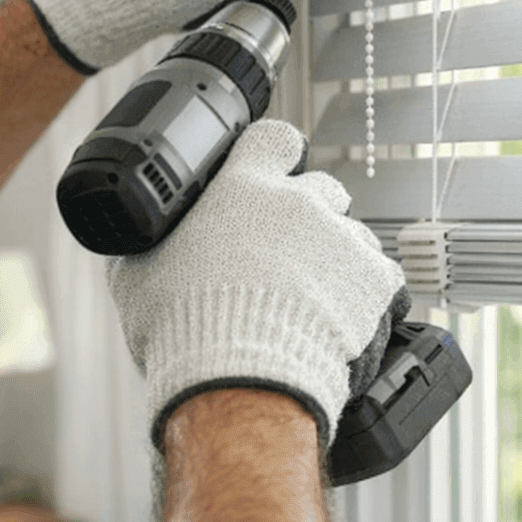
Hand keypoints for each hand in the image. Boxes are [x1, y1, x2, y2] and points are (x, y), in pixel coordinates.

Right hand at [107, 120, 408, 449]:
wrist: (238, 382)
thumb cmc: (186, 330)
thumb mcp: (140, 274)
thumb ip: (152, 241)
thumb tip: (142, 237)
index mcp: (243, 187)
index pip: (274, 139)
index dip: (277, 155)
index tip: (276, 171)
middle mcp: (297, 201)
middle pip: (320, 189)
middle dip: (309, 219)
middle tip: (290, 258)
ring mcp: (341, 237)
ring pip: (352, 233)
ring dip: (338, 259)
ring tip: (313, 301)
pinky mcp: (373, 278)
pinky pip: (381, 274)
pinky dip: (366, 294)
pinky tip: (343, 317)